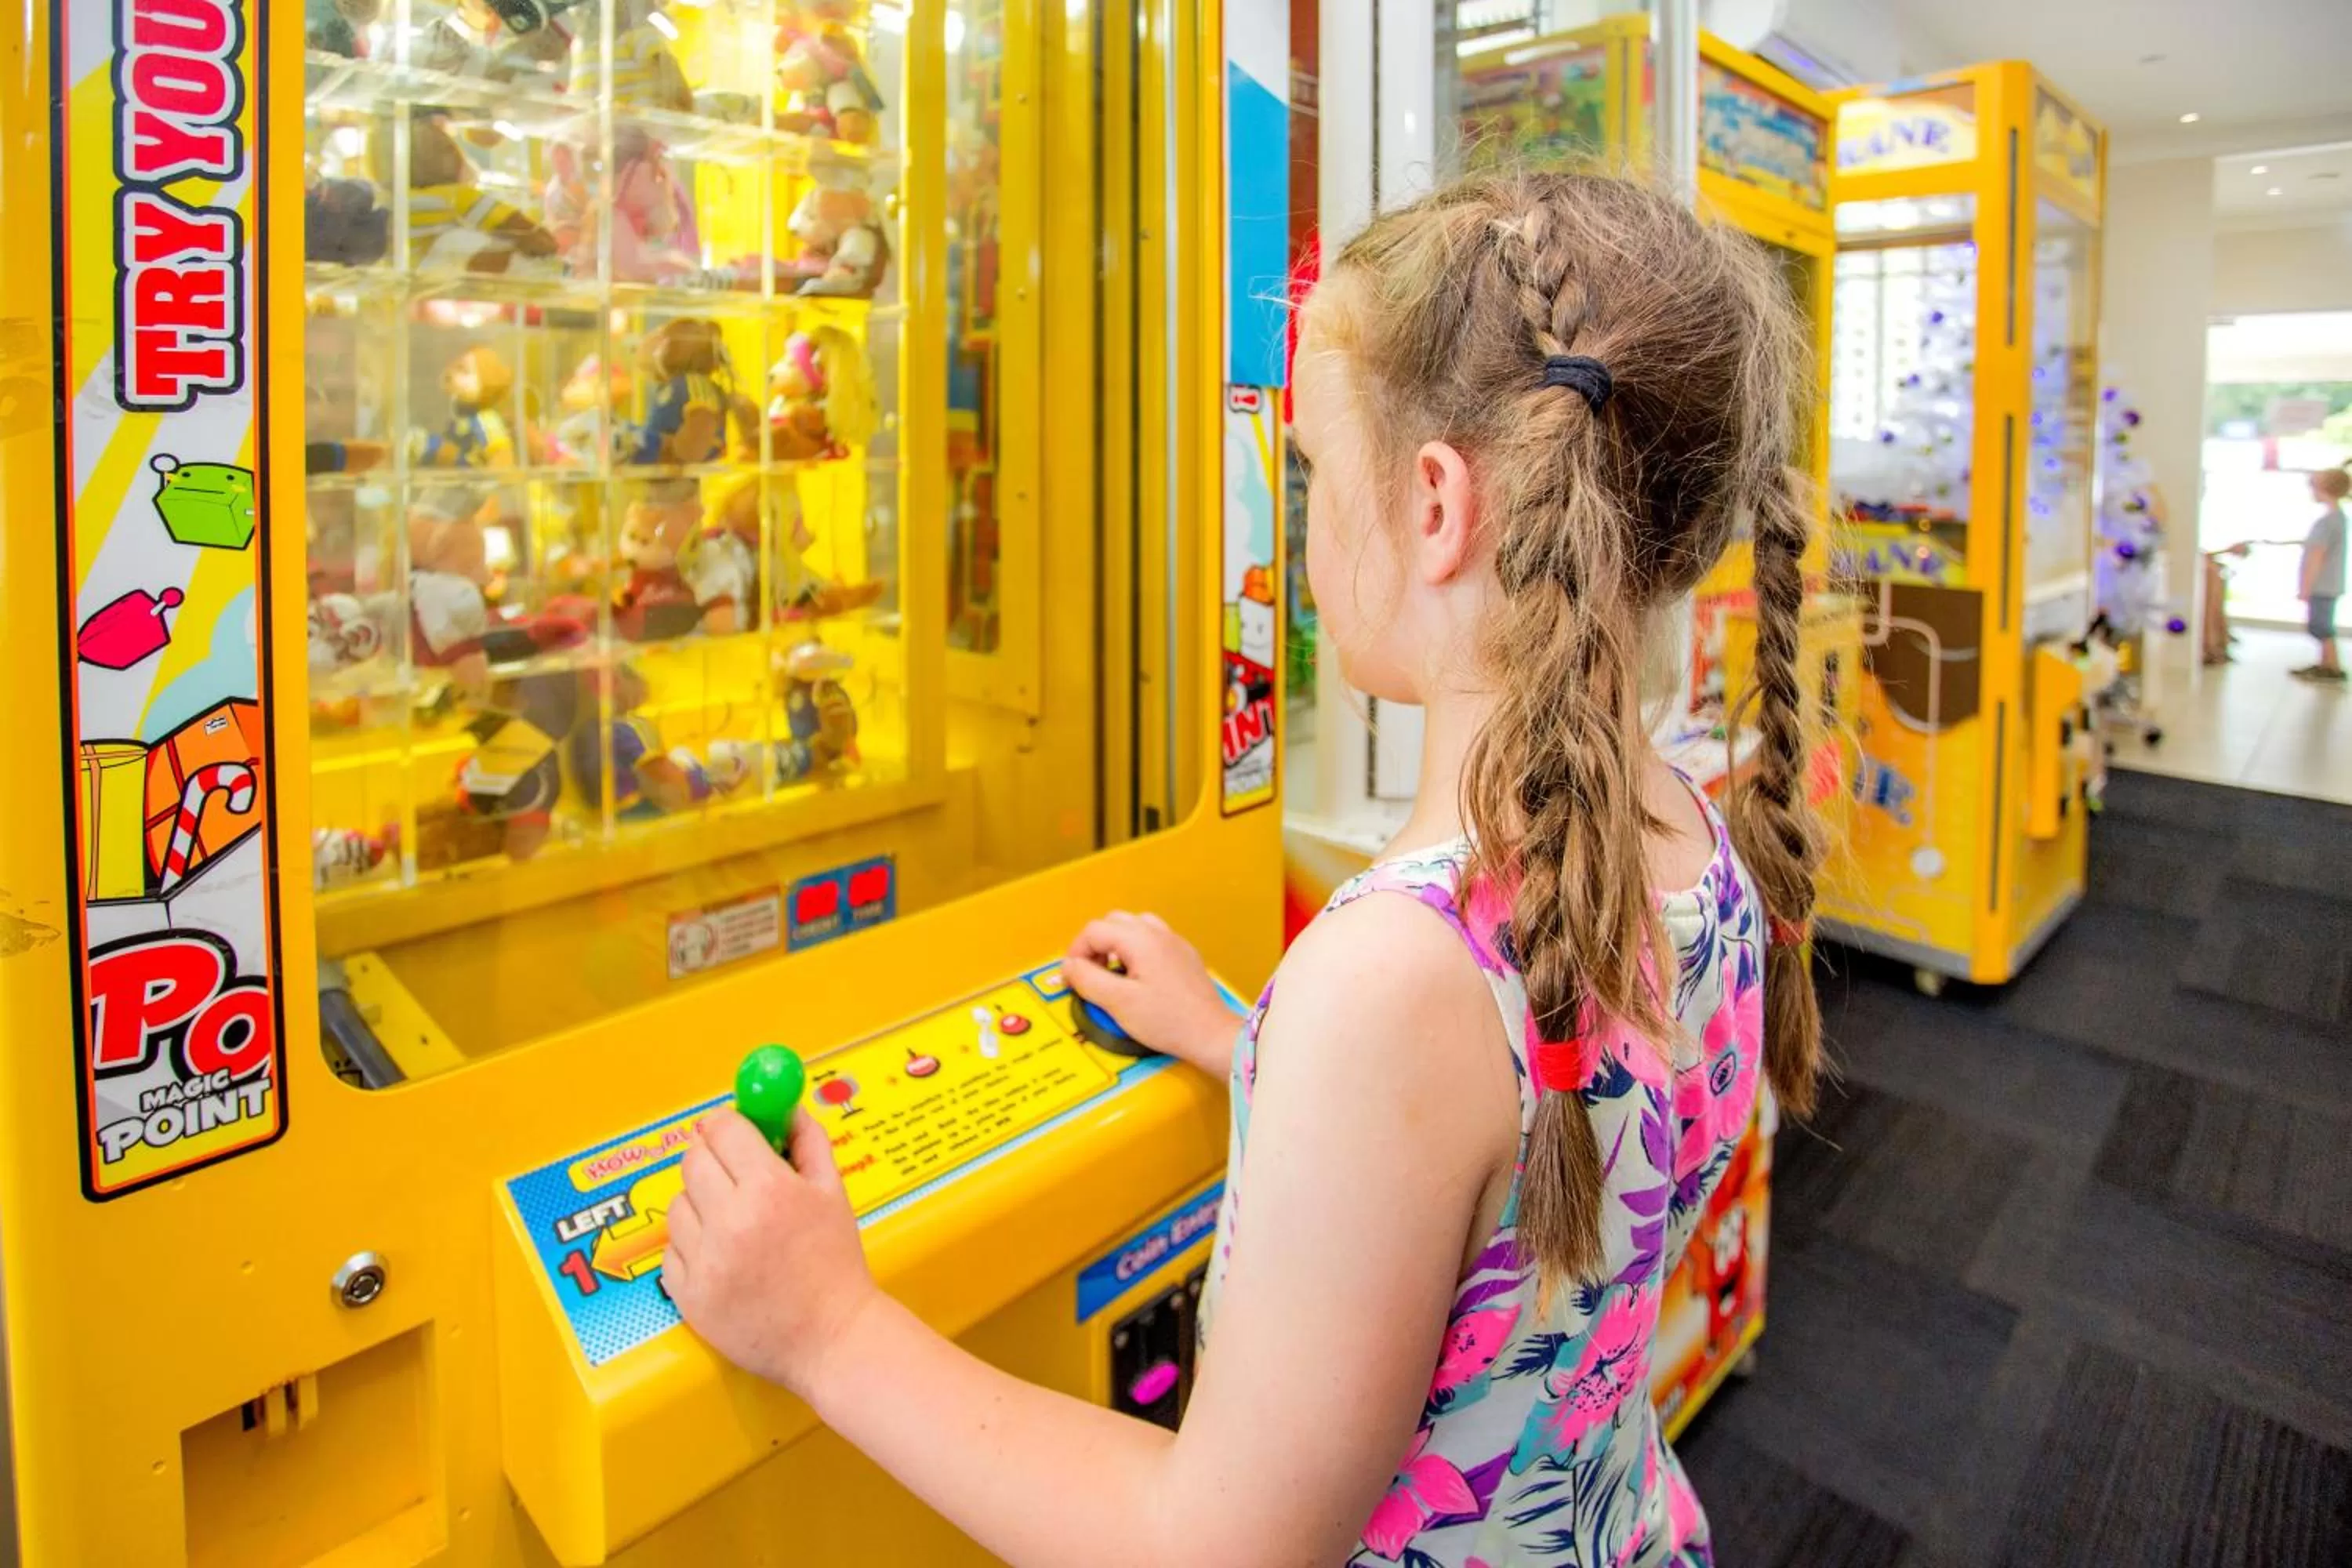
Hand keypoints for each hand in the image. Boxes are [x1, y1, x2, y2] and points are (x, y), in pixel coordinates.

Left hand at [665, 1106, 878, 1398]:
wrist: (831, 1338)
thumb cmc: (835, 1267)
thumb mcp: (834, 1192)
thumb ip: (808, 1140)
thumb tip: (786, 1106)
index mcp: (769, 1190)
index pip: (722, 1129)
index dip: (724, 1123)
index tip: (728, 1128)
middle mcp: (731, 1222)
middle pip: (693, 1160)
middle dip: (709, 1156)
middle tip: (728, 1170)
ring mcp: (705, 1261)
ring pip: (676, 1205)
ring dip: (698, 1203)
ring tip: (731, 1221)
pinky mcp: (688, 1296)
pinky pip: (670, 1250)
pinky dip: (691, 1247)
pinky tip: (722, 1256)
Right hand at [1063, 912, 1236, 1069]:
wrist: (1211, 1035)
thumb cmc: (1167, 1021)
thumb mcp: (1118, 1003)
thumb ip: (1087, 980)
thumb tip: (1069, 966)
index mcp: (1140, 940)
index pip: (1094, 930)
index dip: (1076, 951)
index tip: (1072, 977)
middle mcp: (1159, 933)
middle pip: (1114, 922)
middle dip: (1095, 945)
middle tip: (1091, 973)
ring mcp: (1175, 943)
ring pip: (1135, 927)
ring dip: (1116, 944)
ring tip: (1113, 973)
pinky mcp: (1185, 956)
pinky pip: (1153, 940)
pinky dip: (1136, 951)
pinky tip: (1138, 977)